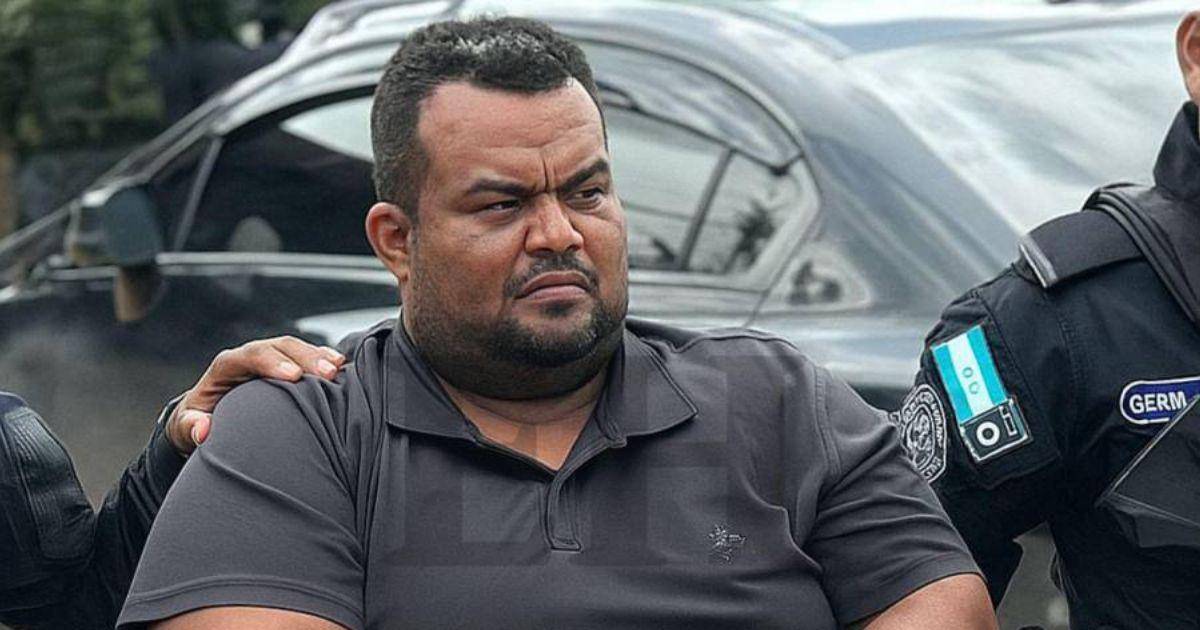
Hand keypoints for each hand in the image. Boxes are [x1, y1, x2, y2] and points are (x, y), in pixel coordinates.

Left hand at [165, 337, 344, 454]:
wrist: (207, 416)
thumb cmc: (196, 421)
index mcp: (227, 366)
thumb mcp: (185, 427)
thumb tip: (204, 430)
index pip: (250, 355)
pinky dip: (325, 361)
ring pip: (297, 349)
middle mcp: (252, 357)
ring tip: (340, 368)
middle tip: (328, 373)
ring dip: (319, 357)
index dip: (271, 362)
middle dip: (305, 357)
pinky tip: (344, 369)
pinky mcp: (288, 368)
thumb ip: (190, 427)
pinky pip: (308, 359)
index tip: (292, 377)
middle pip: (280, 346)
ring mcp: (272, 360)